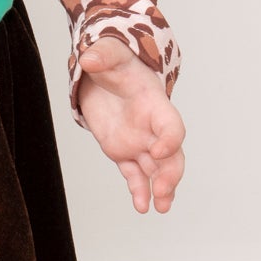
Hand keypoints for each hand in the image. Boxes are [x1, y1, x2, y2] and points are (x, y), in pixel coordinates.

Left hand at [75, 37, 185, 213]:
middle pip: (171, 155)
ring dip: (161, 188)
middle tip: (164, 191)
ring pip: (157, 170)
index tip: (158, 152)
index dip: (170, 139)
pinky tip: (141, 207)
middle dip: (171, 174)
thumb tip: (89, 57)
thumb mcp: (107, 52)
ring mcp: (139, 142)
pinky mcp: (123, 152)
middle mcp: (151, 127)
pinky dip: (139, 191)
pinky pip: (134, 175)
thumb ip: (102, 54)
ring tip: (160, 207)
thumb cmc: (112, 61)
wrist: (102, 74)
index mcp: (154, 103)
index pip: (171, 124)